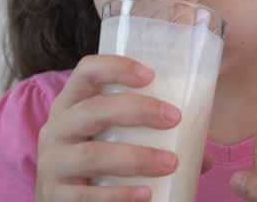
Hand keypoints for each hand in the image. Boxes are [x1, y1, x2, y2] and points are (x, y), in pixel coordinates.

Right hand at [35, 55, 180, 201]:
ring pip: (92, 155)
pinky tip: (145, 195)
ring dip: (135, 158)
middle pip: (92, 109)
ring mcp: (52, 163)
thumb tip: (204, 156)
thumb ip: (153, 140)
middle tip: (174, 118)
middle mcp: (56, 129)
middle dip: (137, 110)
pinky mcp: (55, 196)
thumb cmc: (96, 164)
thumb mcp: (113, 140)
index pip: (86, 71)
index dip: (116, 67)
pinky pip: (87, 196)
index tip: (150, 75)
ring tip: (169, 163)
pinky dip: (118, 196)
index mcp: (71, 104)